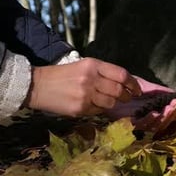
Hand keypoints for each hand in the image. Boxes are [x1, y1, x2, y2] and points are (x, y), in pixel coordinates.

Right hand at [23, 58, 141, 116]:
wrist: (38, 86)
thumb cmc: (62, 75)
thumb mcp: (83, 66)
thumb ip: (102, 73)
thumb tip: (123, 84)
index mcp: (93, 65)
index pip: (121, 74)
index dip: (133, 83)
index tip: (137, 89)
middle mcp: (91, 79)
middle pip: (119, 90)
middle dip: (126, 96)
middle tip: (127, 98)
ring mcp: (86, 95)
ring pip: (111, 103)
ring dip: (114, 103)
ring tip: (110, 101)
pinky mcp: (80, 108)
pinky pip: (98, 111)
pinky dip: (100, 109)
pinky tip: (94, 105)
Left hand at [106, 76, 175, 133]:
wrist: (104, 87)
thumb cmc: (122, 86)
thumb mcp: (141, 86)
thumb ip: (156, 90)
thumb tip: (173, 92)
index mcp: (152, 108)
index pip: (169, 112)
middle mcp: (147, 116)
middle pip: (164, 121)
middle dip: (174, 115)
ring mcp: (138, 120)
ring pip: (154, 124)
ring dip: (164, 117)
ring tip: (170, 109)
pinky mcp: (127, 123)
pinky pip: (140, 125)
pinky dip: (148, 120)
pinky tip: (154, 113)